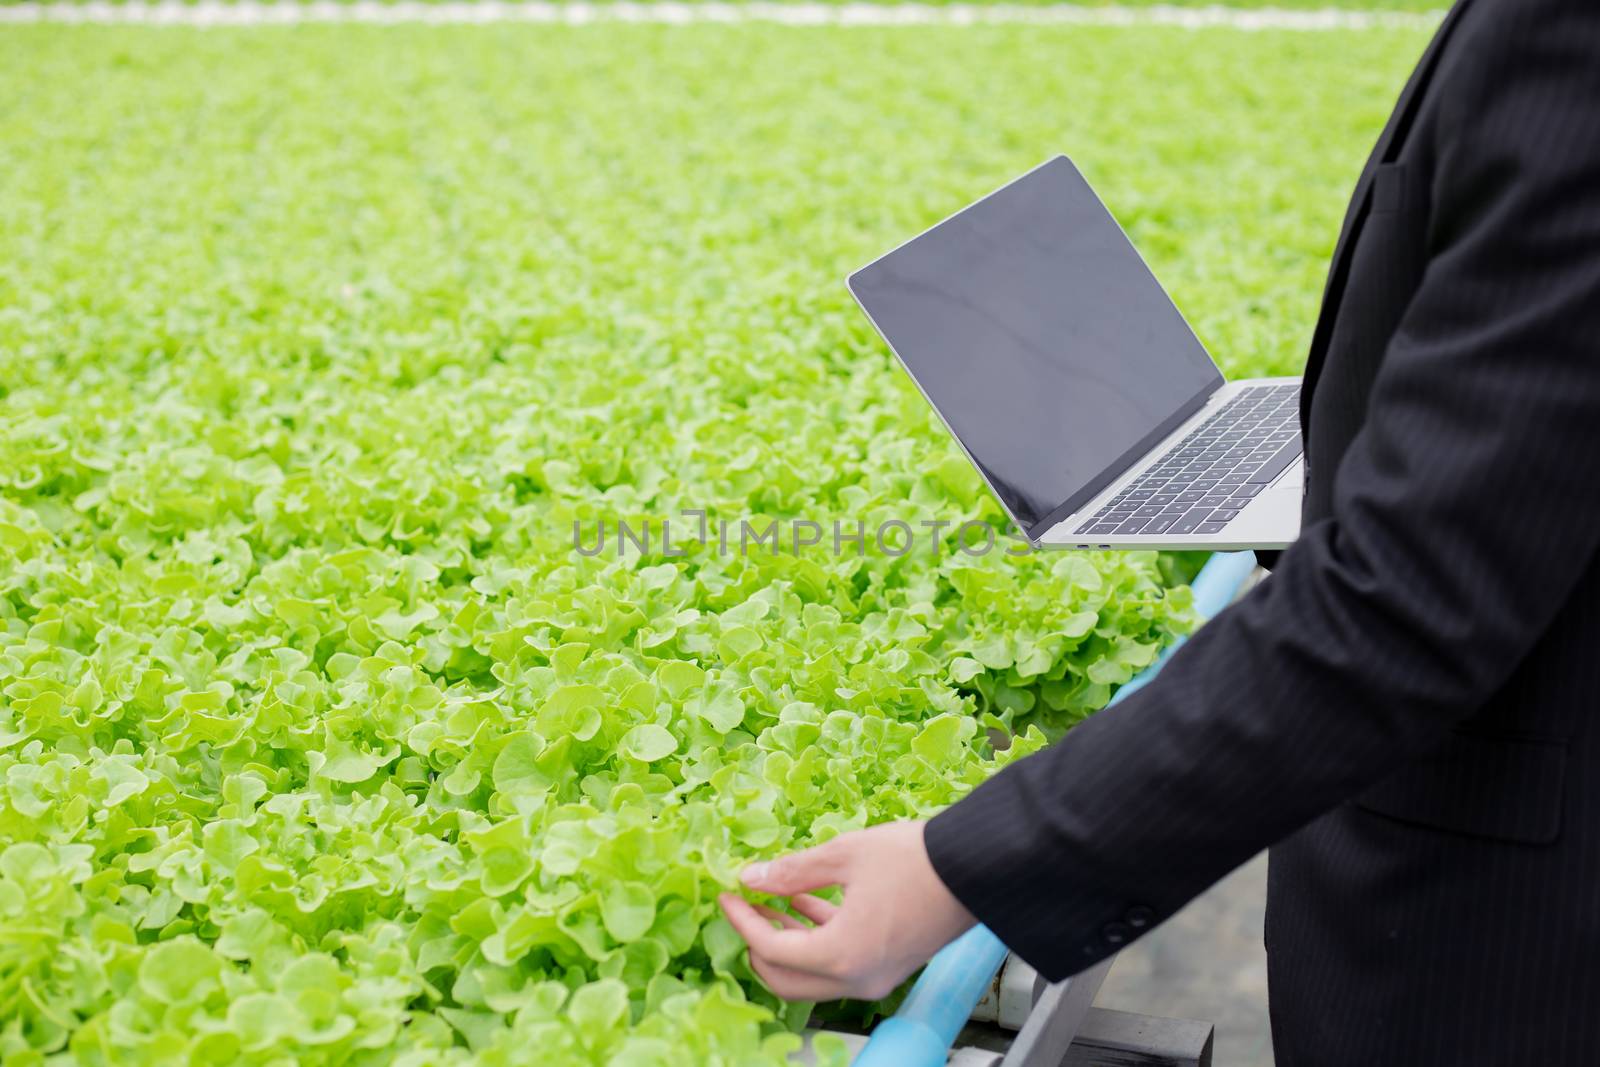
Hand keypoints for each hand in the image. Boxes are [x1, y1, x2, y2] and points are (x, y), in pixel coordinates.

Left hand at [717, 820, 976, 1000]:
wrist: (975, 869)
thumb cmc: (915, 859)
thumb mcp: (844, 855)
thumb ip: (792, 872)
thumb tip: (750, 878)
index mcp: (841, 955)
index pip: (771, 950)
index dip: (743, 920)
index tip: (728, 894)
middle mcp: (856, 979)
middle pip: (785, 980)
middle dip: (757, 943)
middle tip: (745, 907)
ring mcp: (874, 979)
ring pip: (811, 978)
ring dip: (786, 943)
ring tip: (771, 900)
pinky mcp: (888, 968)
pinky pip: (837, 967)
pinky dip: (816, 941)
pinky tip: (806, 902)